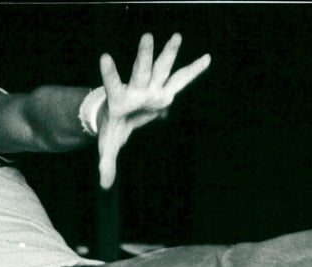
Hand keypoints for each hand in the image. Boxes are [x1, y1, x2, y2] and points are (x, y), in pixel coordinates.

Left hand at [97, 33, 210, 188]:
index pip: (113, 84)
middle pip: (141, 70)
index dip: (109, 73)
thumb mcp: (108, 146)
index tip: (104, 57)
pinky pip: (181, 80)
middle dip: (144, 56)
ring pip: (162, 69)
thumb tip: (104, 185)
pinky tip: (207, 58)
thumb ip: (106, 163)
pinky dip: (193, 70)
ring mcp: (152, 88)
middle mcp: (137, 89)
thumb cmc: (113, 128)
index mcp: (120, 99)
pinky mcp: (164, 92)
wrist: (121, 115)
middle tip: (147, 37)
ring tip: (176, 36)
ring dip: (168, 53)